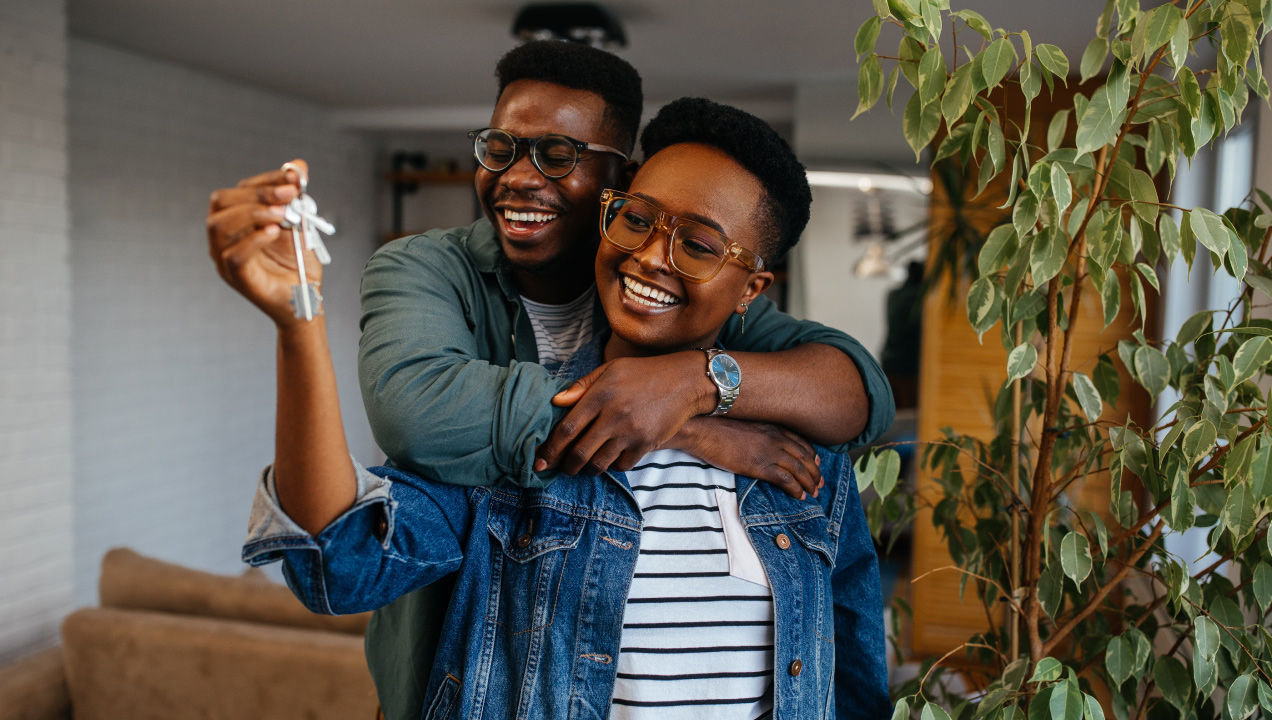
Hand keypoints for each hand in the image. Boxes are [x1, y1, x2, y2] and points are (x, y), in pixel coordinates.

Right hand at [207, 159, 317, 326]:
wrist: (306, 297)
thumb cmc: (298, 262)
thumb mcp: (300, 223)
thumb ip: (295, 197)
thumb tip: (298, 165)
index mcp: (235, 220)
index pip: (239, 190)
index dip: (266, 180)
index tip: (294, 177)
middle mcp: (223, 238)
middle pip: (221, 202)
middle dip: (258, 193)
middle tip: (289, 194)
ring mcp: (225, 258)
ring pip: (219, 226)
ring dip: (252, 213)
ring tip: (282, 214)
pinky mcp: (237, 279)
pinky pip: (234, 256)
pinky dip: (253, 240)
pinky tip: (274, 233)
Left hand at [535, 352, 713, 474]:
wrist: (684, 382)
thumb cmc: (644, 373)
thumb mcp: (611, 369)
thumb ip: (582, 386)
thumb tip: (556, 402)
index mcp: (600, 395)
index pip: (567, 429)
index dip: (550, 448)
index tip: (540, 459)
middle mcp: (614, 416)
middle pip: (579, 452)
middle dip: (566, 466)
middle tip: (562, 468)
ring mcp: (631, 433)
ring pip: (599, 463)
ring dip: (588, 469)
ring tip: (585, 465)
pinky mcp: (646, 444)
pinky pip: (622, 465)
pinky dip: (612, 465)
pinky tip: (610, 458)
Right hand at [670, 417, 821, 499]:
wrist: (702, 429)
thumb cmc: (717, 427)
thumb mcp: (744, 426)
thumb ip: (758, 433)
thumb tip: (759, 444)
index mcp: (771, 427)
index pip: (800, 442)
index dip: (811, 455)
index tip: (816, 463)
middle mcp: (775, 438)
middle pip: (804, 456)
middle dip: (815, 471)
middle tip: (820, 482)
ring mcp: (768, 451)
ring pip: (799, 469)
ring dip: (809, 482)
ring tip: (814, 492)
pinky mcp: (759, 466)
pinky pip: (785, 479)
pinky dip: (796, 489)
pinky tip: (800, 496)